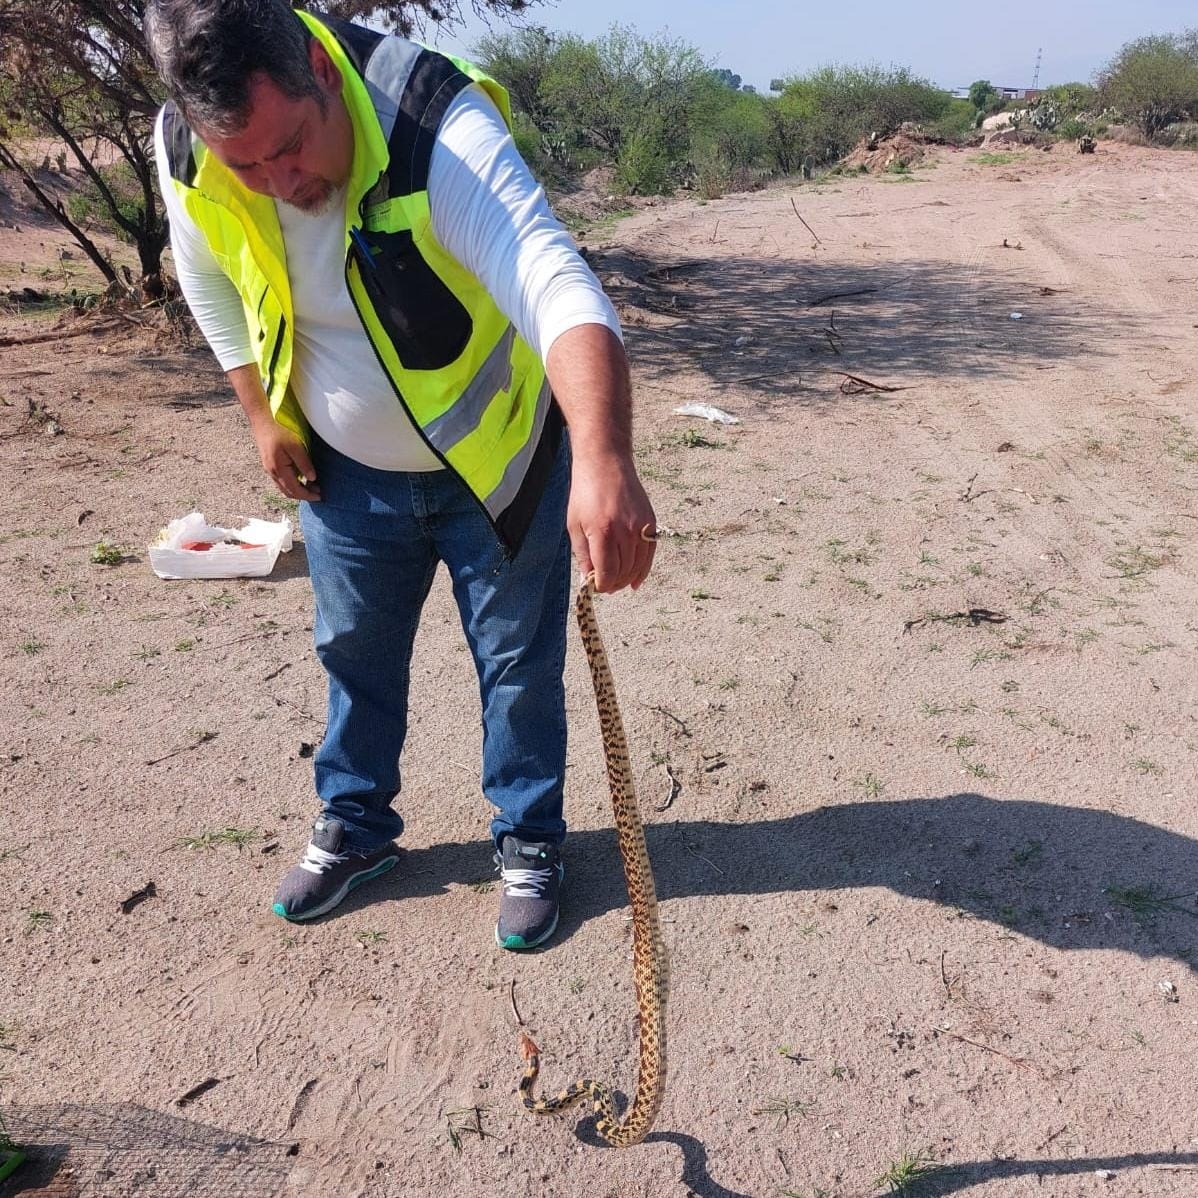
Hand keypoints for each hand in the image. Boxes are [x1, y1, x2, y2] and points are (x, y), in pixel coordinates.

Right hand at [252, 421, 320, 501]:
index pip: (294, 490)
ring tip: (312, 487)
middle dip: (303, 495)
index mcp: (278, 469)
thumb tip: (312, 479)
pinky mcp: (269, 464)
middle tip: (318, 493)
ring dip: (297, 490)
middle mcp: (271, 472)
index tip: (319, 497)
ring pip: (283, 487)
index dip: (307, 495)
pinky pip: (281, 480)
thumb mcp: (296, 446)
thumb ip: (304, 463)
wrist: (262, 419)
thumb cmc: (279, 430)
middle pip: (288, 492)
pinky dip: (291, 483)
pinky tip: (300, 478)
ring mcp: (269, 468)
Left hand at [567, 452, 655, 591]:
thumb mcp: (574, 524)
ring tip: (617, 582)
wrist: (606, 464)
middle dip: (613, 584)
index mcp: (603, 532)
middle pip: (624, 572)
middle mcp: (625, 531)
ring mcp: (641, 527)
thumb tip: (589, 578)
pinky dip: (643, 570)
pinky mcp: (650, 522)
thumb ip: (582, 554)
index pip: (607, 573)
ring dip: (627, 579)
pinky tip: (635, 580)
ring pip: (638, 566)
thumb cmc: (586, 493)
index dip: (601, 586)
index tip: (595, 586)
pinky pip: (649, 554)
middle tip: (604, 585)